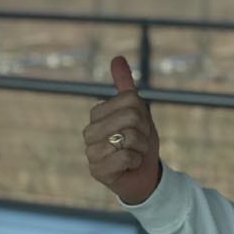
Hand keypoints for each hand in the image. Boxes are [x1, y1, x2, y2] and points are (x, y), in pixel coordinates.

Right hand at [84, 55, 161, 204]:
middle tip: (139, 142)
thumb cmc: (139, 142)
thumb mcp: (137, 111)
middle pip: (131, 117)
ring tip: (134, 154)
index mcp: (97, 114)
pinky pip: (126, 157)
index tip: (139, 126)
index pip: (131, 100)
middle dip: (144, 131)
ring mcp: (90, 152)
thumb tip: (117, 58)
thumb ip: (125, 86)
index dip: (143, 113)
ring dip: (141, 147)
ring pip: (128, 137)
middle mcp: (89, 132)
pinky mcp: (97, 171)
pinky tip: (130, 166)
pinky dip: (136, 161)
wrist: (144, 176)